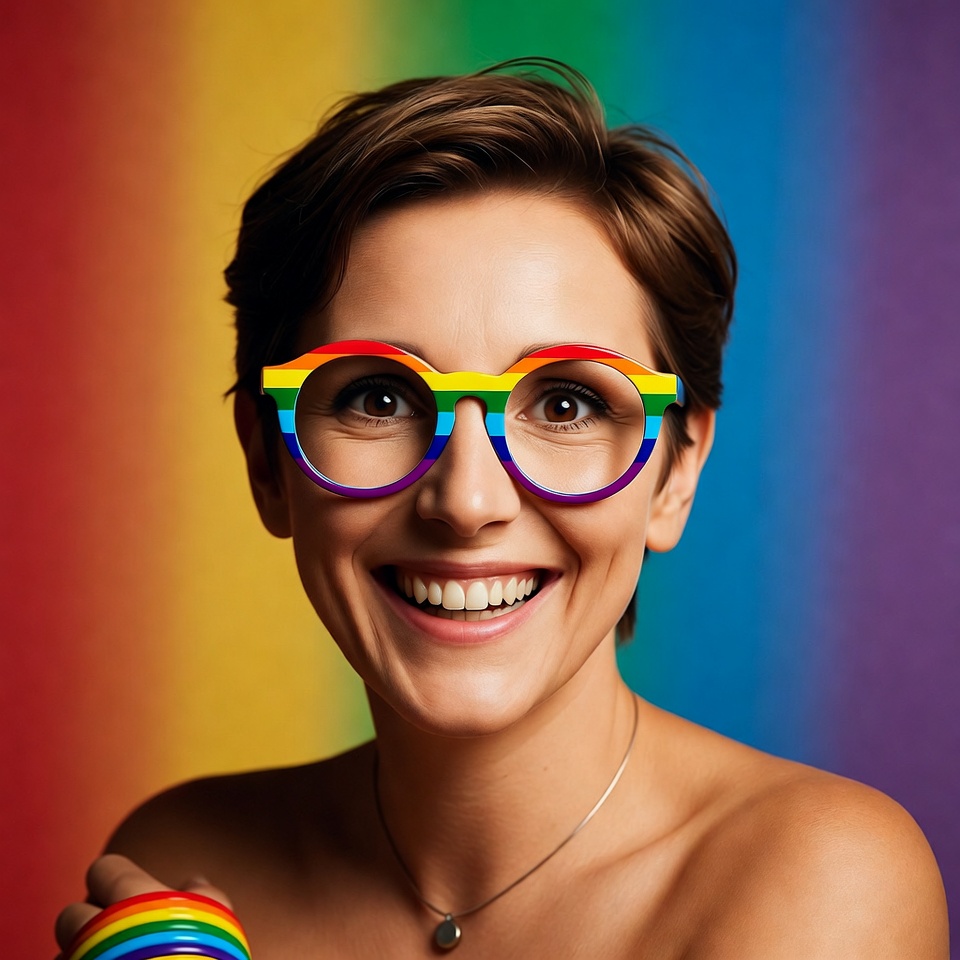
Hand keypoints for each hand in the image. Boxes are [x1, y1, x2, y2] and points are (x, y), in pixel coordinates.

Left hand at [54, 854, 232, 957]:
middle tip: (118, 937)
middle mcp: (95, 930)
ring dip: (81, 955)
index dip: (117, 878)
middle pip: (72, 914)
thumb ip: (203, 895)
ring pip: (64, 953)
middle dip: (90, 923)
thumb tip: (195, 882)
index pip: (104, 869)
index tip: (131, 895)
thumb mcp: (219, 923)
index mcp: (131, 898)